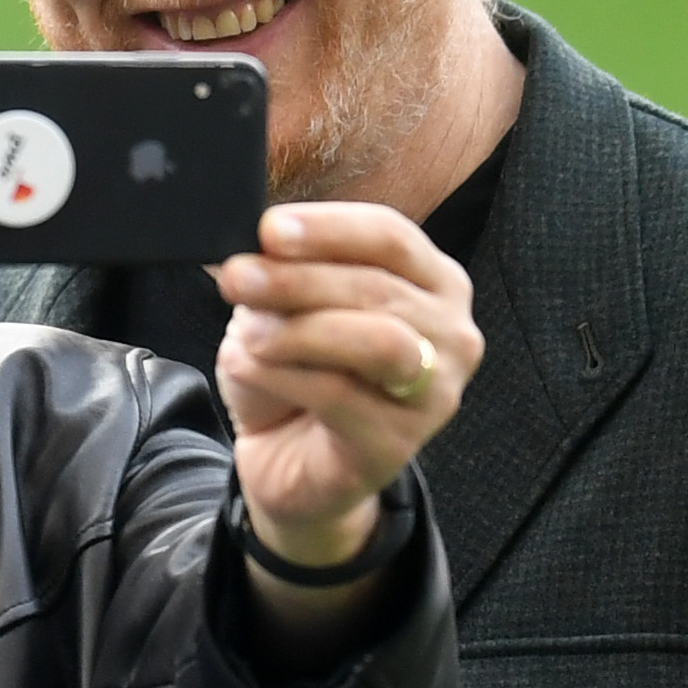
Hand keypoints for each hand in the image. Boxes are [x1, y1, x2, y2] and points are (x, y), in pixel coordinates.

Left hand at [212, 203, 479, 569]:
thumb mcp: (285, 309)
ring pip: (376, 342)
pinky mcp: (399, 442)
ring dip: (300, 330)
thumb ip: (286, 274)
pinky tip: (245, 366)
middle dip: (297, 279)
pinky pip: (341, 397)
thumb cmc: (298, 372)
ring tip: (246, 332)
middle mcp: (450, 332)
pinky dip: (282, 376)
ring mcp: (435, 391)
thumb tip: (261, 247)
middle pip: (378, 287)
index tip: (269, 229)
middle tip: (237, 278)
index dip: (329, 228)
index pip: (391, 236)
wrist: (288, 459)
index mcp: (431, 281)